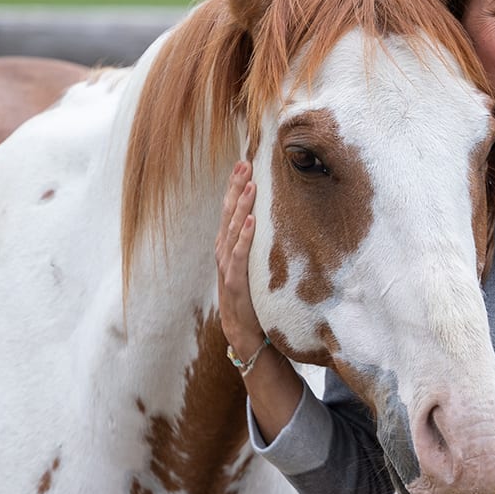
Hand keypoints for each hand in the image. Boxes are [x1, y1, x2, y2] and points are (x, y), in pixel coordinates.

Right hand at [215, 161, 266, 357]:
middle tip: (245, 162)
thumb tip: (271, 219)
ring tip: (250, 183)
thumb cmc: (251, 296)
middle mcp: (224, 251)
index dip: (234, 186)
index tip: (243, 162)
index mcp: (227, 245)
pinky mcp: (234, 282)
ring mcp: (227, 266)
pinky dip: (244, 237)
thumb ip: (255, 243)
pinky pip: (239, 255)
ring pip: (232, 229)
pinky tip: (251, 220)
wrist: (244, 331)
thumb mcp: (252, 264)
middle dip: (235, 187)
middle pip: (228, 212)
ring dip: (241, 205)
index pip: (230, 209)